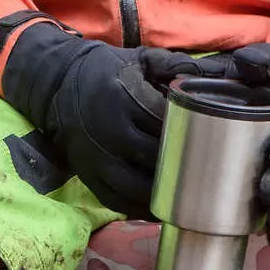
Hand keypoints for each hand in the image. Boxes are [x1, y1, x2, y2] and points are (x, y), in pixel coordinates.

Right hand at [0, 23, 216, 218]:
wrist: (57, 85)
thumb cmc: (105, 71)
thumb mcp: (139, 58)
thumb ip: (173, 66)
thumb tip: (211, 77)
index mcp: (125, 97)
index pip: (166, 124)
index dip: (190, 135)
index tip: (209, 139)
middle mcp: (110, 130)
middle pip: (155, 159)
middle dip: (181, 168)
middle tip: (205, 173)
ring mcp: (97, 158)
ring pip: (137, 188)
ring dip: (163, 197)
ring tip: (186, 198)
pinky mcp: (89, 176)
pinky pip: (118, 202)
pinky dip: (140, 210)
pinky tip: (159, 209)